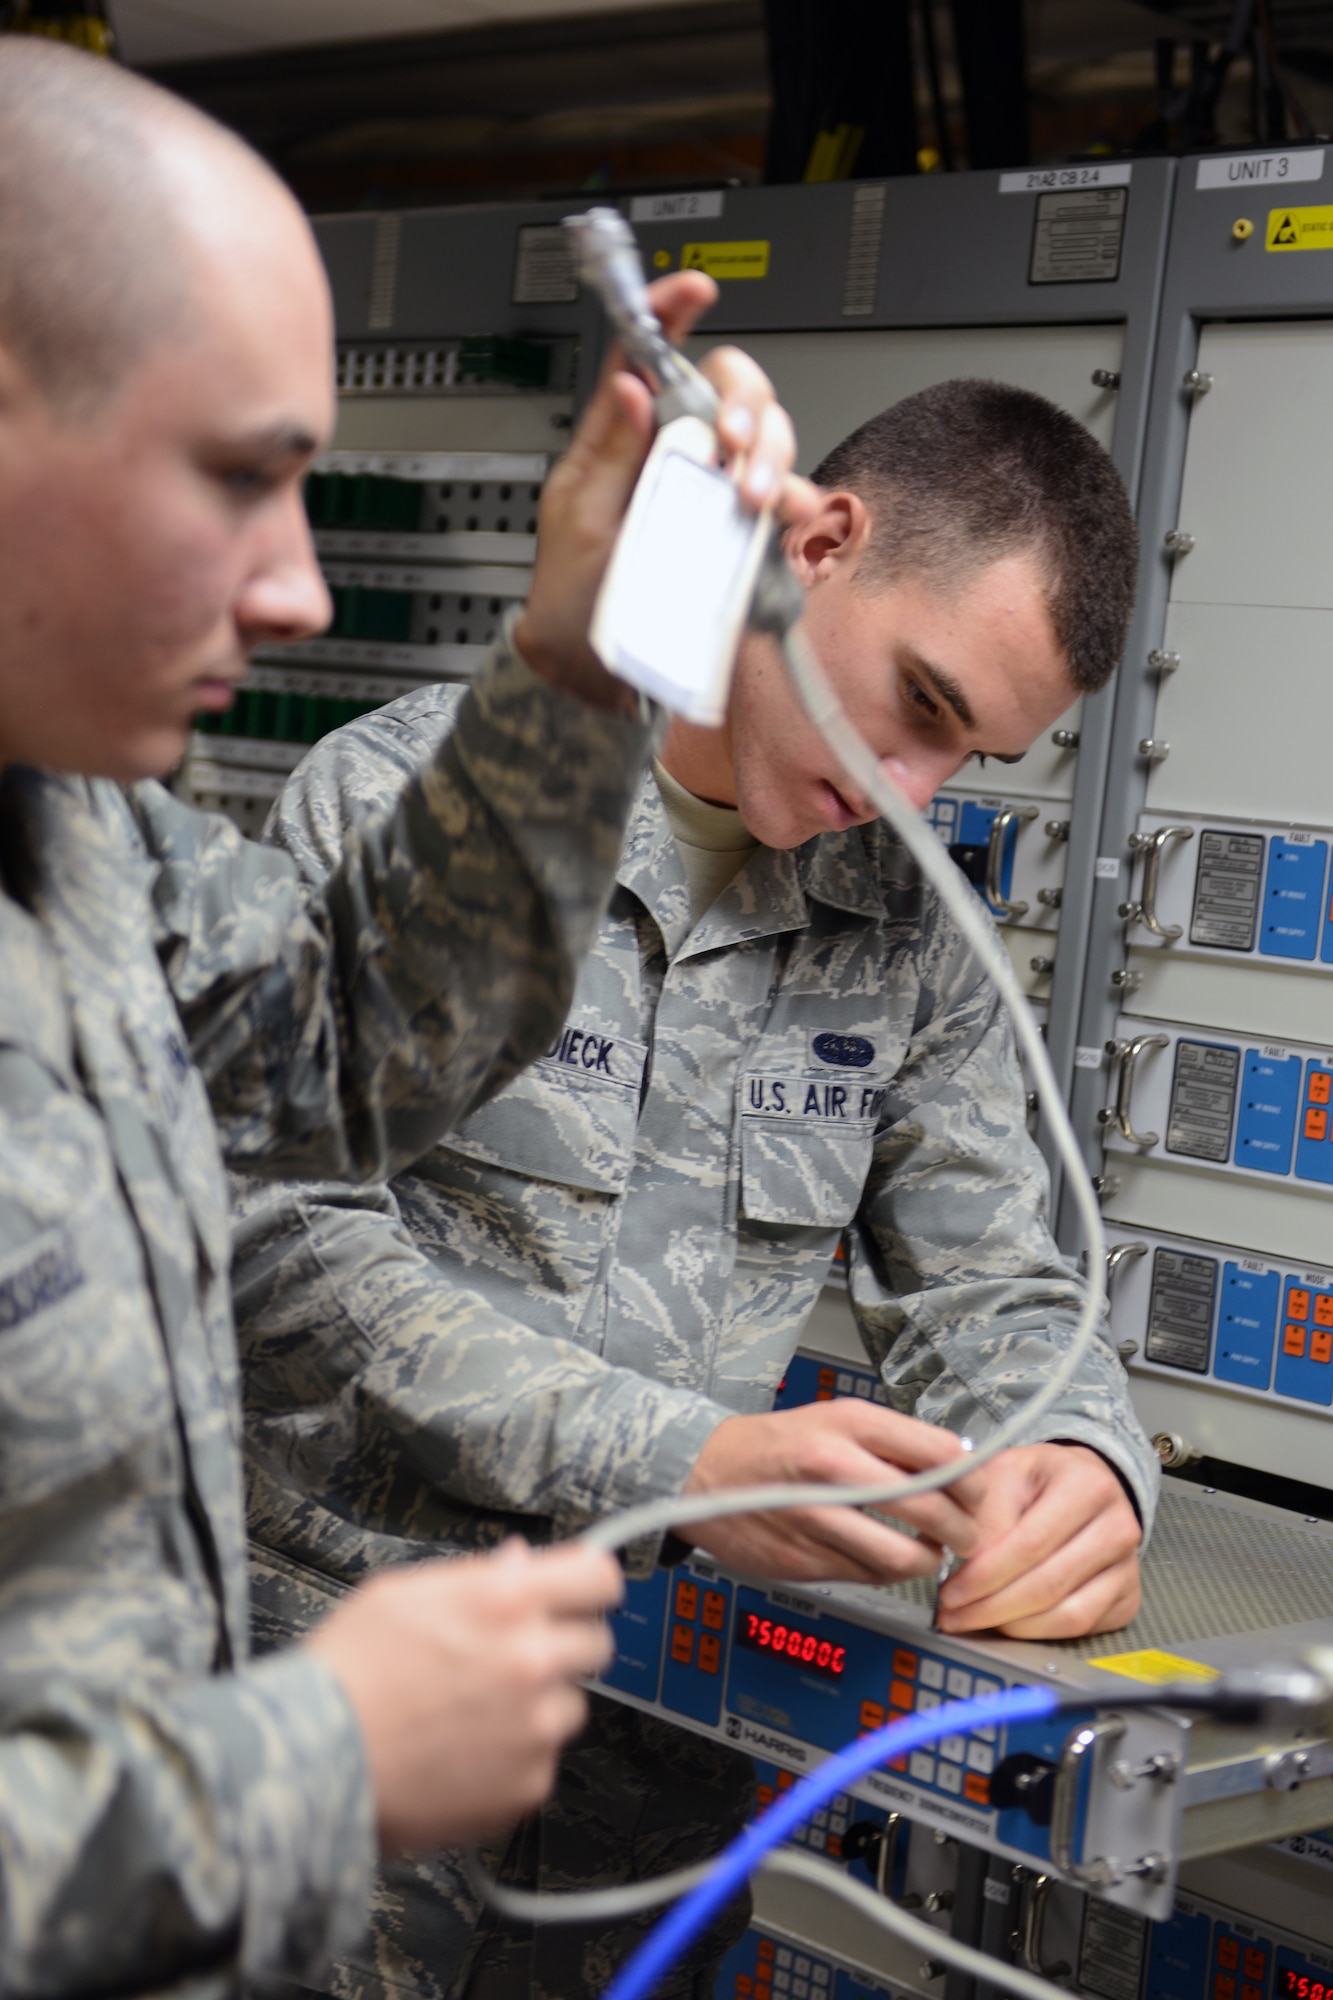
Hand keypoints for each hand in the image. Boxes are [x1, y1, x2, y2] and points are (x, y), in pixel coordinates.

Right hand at [306, 1538, 621, 1850]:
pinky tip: (465, 1751)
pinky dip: (516, 1758)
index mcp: (507, 1601)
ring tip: (475, 1713)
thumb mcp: (404, 1592)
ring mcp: (535, 1727)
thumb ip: (479, 1576)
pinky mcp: (528, 1784)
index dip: (589, 1585)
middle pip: (596, 1643)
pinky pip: (543, 1760)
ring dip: (539, 1706)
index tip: (581, 1596)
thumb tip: (521, 1563)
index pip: (599, 1578)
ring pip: (571, 1705)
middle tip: (513, 1659)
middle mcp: (532, 1660)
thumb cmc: (349, 1672)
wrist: (315, 1762)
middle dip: (562, 1646)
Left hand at [515, 269, 820, 709]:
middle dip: (745, 404)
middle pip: (733, 388)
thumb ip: (608, 451)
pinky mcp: (740, 533)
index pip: (652, 356)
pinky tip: (784, 514)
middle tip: (730, 442)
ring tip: (749, 497)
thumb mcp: (578, 517)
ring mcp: (714, 491)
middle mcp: (680, 453)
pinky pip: (784, 502)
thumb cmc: (574, 592)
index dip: (672, 312)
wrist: (593, 668)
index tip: (696, 289)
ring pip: (767, 437)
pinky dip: (793, 501)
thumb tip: (628, 384)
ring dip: (769, 455)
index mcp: (630, 435)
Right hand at [675, 1401, 984, 1584]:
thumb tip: (957, 1465)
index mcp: (850, 1423)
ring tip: (928, 1552)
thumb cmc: (778, 1444)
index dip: (972, 1481)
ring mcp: (819, 1517)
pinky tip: (883, 1557)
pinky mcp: (806, 1559)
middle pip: (931, 1510)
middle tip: (966, 1535)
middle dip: (963, 1531)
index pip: (941, 1454)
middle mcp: (835, 1467)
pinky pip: (869, 1577)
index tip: (977, 1492)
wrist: (704, 1472)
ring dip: (929, 1562)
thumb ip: (894, 1443)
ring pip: (905, 1557)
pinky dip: (887, 1573)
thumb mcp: (837, 1419)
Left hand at [935, 1444, 1141, 1638]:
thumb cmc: (1037, 1480)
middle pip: (1049, 1584)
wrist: (1081, 1484)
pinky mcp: (1127, 1598)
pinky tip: (1008, 1622)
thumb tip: (971, 1566)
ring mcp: (1127, 1567)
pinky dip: (1039, 1632)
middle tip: (954, 1615)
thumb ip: (986, 1515)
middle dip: (992, 1607)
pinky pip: (1081, 1628)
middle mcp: (1118, 1528)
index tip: (951, 1593)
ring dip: (1013, 1626)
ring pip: (1067, 1614)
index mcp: (1088, 1486)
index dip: (986, 1575)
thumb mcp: (1004, 1473)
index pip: (1031, 1544)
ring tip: (974, 1619)